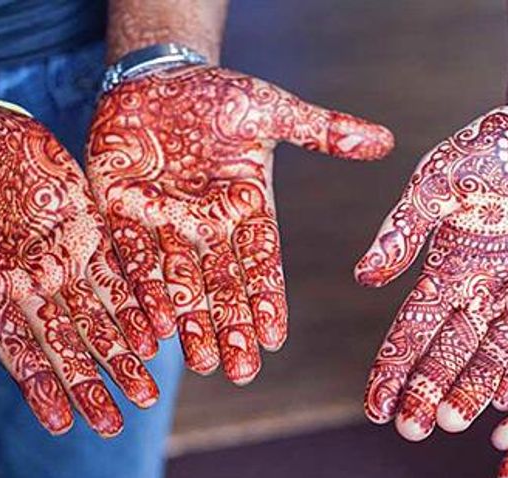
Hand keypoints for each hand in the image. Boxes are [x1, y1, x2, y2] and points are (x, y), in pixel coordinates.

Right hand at [0, 105, 159, 435]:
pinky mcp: (89, 237)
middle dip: (88, 385)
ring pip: (98, 321)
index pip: (13, 345)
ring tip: (147, 396)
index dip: (37, 383)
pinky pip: (119, 279)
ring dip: (122, 358)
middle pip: (63, 345)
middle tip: (113, 427)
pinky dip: (138, 307)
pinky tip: (159, 337)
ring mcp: (61, 264)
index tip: (60, 423)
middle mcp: (28, 285)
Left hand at [87, 65, 393, 383]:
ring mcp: (164, 223)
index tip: (275, 340)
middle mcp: (208, 226)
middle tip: (239, 372)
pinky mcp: (121, 212)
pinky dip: (143, 292)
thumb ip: (323, 132)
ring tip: (202, 363)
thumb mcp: (271, 110)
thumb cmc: (217, 93)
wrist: (154, 74)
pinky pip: (133, 257)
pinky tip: (153, 329)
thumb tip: (387, 142)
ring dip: (191, 324)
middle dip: (231, 327)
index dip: (267, 300)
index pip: (261, 262)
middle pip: (223, 285)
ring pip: (180, 282)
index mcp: (247, 208)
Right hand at [356, 104, 507, 439]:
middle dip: (428, 391)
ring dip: (472, 390)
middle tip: (410, 428)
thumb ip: (403, 229)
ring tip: (450, 420)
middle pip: (451, 355)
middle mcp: (484, 295)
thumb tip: (364, 277)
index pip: (413, 331)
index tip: (375, 406)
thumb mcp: (437, 181)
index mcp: (448, 271)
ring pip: (495, 357)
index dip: (393, 369)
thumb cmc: (495, 147)